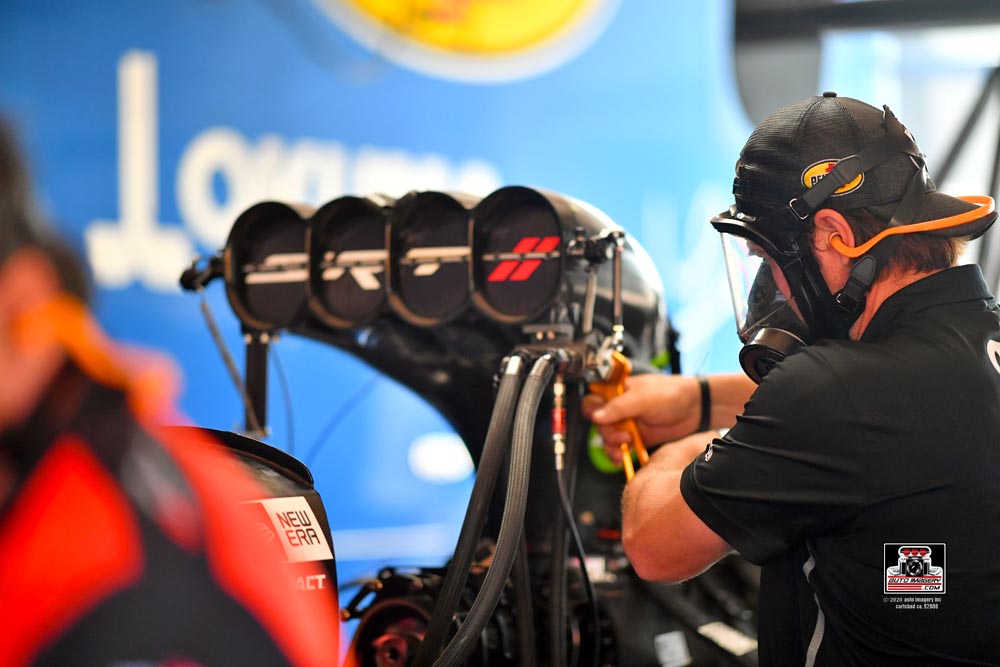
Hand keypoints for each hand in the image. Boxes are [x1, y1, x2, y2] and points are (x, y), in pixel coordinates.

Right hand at [582, 374, 701, 463]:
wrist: (695, 409)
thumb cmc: (671, 394)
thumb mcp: (643, 399)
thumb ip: (619, 407)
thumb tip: (596, 417)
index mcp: (617, 391)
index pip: (593, 399)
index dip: (592, 409)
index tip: (599, 419)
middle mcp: (619, 407)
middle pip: (598, 423)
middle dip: (607, 432)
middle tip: (623, 436)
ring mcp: (627, 423)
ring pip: (607, 437)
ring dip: (612, 445)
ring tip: (624, 448)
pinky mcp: (635, 437)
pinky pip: (619, 448)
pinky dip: (617, 454)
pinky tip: (621, 458)